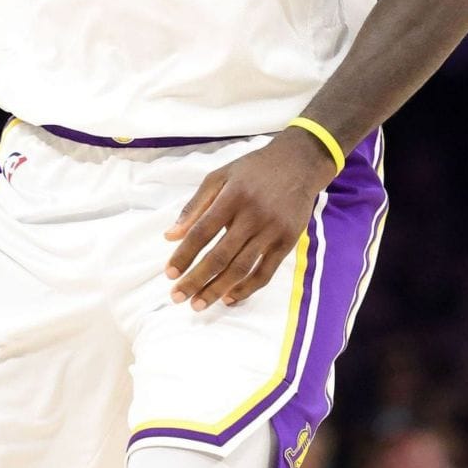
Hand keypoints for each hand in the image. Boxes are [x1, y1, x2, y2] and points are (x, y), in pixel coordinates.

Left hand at [163, 131, 337, 309]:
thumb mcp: (219, 177)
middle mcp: (253, 216)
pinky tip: (229, 297)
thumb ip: (194, 207)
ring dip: (218, 289)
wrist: (298, 164)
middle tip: (178, 297)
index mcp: (231, 197)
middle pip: (220, 256)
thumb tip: (170, 236)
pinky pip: (266, 272)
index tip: (169, 274)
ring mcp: (273, 231)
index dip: (184, 255)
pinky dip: (247, 288)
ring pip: (242, 268)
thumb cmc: (251, 170)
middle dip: (197, 279)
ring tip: (199, 303)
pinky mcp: (288, 242)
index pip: (202, 232)